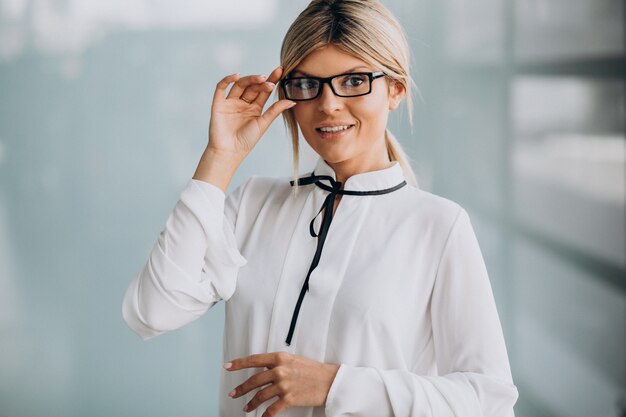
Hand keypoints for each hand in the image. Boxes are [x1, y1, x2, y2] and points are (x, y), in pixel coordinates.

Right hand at [207, 66, 295, 160]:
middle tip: (270, 81)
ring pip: (240, 85)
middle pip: (252, 86)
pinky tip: (236, 76)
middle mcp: (242, 103)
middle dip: (262, 81)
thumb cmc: (246, 141)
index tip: (281, 71)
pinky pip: (221, 88)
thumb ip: (275, 111)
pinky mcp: (219, 104)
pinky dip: (227, 80)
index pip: (264, 91)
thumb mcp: (263, 123)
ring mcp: (230, 102)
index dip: (272, 80)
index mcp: (254, 108)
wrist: (229, 152)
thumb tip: (292, 101)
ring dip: (250, 79)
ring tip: (261, 78)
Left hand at [224, 352, 339, 415]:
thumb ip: (278, 363)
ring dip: (251, 403)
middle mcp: (280, 370)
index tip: (227, 366)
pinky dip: (265, 415)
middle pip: (254, 380)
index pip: (254, 359)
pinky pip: (272, 409)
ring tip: (246, 408)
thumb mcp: (294, 360)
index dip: (238, 363)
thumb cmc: (312, 370)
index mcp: (280, 358)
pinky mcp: (289, 399)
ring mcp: (284, 385)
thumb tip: (263, 369)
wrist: (329, 380)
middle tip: (233, 394)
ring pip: (260, 396)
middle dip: (241, 388)